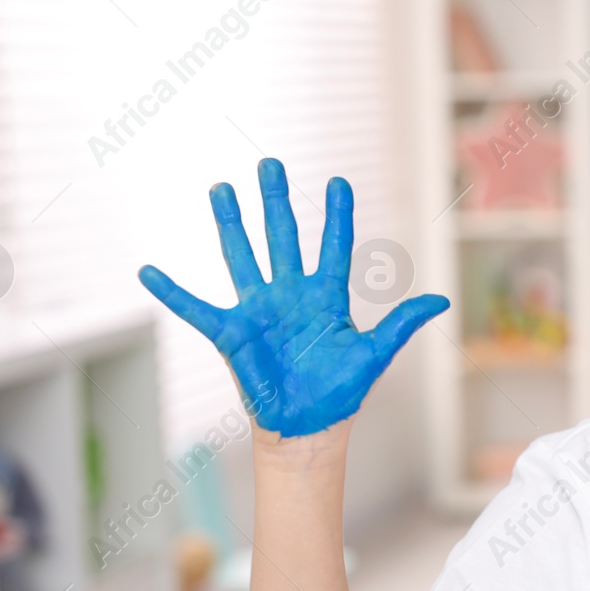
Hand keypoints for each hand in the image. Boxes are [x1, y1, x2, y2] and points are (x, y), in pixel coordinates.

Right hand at [138, 158, 447, 436]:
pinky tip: (148, 272)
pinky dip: (172, 293)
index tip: (338, 182)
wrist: (308, 427)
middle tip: (269, 164)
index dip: (337, 216)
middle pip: (282, 237)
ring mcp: (258, 310)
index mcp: (326, 298)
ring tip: (221, 188)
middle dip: (276, 201)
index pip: (334, 247)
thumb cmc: (340, 392)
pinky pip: (196, 309)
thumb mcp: (374, 355)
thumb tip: (441, 301)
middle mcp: (290, 295)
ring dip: (231, 223)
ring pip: (242, 256)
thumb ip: (400, 323)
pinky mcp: (232, 333)